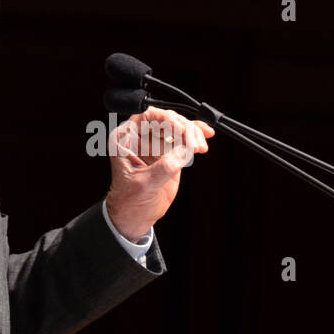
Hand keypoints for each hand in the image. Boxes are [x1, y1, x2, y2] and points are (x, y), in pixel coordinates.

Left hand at [106, 107, 213, 241]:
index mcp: (126, 139)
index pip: (146, 117)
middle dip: (184, 128)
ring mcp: (156, 143)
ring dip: (193, 133)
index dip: (165, 118)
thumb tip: (185, 150)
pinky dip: (196, 137)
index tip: (180, 128)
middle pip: (166, 120)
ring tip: (200, 147)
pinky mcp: (170, 152)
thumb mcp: (145, 184)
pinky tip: (207, 135)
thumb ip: (164, 167)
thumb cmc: (130, 201)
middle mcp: (141, 137)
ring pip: (178, 127)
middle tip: (195, 144)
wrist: (135, 216)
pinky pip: (185, 139)